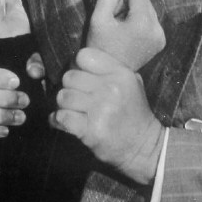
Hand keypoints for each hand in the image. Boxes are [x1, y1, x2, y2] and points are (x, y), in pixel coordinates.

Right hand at [0, 53, 44, 138]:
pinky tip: (6, 130)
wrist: (18, 97)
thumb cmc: (20, 78)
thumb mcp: (28, 65)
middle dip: (3, 99)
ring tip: (21, 117)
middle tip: (24, 101)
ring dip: (0, 116)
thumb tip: (35, 71)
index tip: (16, 83)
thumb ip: (35, 63)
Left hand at [51, 47, 163, 183]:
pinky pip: (61, 116)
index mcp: (121, 74)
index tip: (83, 78)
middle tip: (78, 99)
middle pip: (69, 76)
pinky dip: (58, 120)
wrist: (143, 146)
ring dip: (64, 105)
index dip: (78, 66)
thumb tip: (75, 62)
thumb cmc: (132, 113)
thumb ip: (107, 69)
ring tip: (74, 111)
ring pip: (63, 96)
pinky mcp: (91, 130)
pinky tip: (65, 122)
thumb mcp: (130, 82)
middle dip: (70, 88)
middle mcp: (111, 88)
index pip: (84, 56)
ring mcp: (101, 109)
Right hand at [87, 0, 164, 70]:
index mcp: (143, 22)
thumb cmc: (100, 45)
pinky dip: (140, 24)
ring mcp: (161, 37)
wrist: (107, 72)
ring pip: (149, 10)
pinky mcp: (161, 42)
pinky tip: (129, 36)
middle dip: (130, 6)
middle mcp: (157, 28)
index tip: (114, 13)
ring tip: (122, 30)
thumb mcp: (98, 18)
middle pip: (145, 0)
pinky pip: (152, 22)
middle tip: (116, 23)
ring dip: (135, 15)